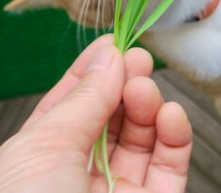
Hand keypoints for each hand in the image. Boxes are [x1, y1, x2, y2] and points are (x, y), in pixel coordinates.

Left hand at [0, 34, 191, 192]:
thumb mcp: (43, 145)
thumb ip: (85, 98)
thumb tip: (110, 55)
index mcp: (44, 154)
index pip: (74, 103)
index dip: (94, 72)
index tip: (116, 43)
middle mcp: (82, 172)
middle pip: (113, 117)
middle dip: (126, 85)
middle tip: (139, 61)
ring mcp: (119, 191)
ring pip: (144, 139)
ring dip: (150, 108)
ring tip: (147, 92)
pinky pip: (170, 166)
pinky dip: (176, 137)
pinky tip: (172, 115)